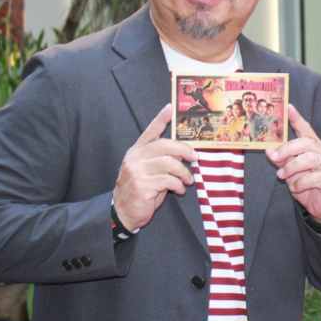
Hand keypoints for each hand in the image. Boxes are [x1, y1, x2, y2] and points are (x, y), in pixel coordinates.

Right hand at [113, 104, 196, 230]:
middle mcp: (135, 158)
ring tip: (188, 180)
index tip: (170, 107)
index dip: (160, 119)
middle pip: (164, 145)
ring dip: (183, 172)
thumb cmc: (142, 190)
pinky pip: (167, 180)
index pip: (149, 132)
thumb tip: (183, 152)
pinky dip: (178, 185)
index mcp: (136, 152)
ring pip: (168, 163)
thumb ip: (162, 160)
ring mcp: (136, 171)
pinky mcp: (141, 185)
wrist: (125, 213)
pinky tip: (179, 190)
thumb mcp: (151, 171)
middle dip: (183, 150)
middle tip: (195, 157)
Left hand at [265, 104, 320, 223]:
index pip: (306, 129)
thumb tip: (269, 151)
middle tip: (275, 157)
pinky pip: (313, 178)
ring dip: (292, 168)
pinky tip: (296, 188)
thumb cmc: (306, 186)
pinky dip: (300, 183)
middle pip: (306, 142)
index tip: (288, 107)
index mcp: (314, 147)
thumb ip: (283, 160)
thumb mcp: (290, 172)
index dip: (297, 118)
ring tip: (283, 176)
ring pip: (309, 159)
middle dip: (287, 149)